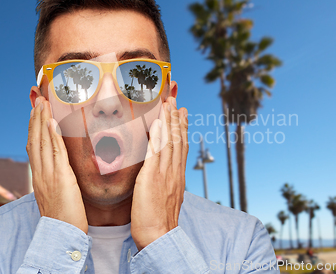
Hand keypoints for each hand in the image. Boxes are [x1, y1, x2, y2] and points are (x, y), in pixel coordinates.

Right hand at [26, 96, 88, 233]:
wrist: (62, 233)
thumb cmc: (64, 217)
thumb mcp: (57, 194)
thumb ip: (57, 180)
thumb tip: (62, 170)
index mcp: (39, 176)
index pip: (34, 147)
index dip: (34, 128)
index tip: (35, 112)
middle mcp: (40, 172)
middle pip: (35, 139)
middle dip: (35, 118)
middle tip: (38, 99)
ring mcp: (48, 174)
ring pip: (42, 141)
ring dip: (42, 119)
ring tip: (43, 102)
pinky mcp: (60, 177)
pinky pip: (55, 151)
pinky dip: (51, 135)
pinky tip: (50, 121)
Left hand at [131, 97, 188, 249]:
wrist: (158, 236)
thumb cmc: (157, 222)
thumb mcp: (164, 199)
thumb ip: (165, 184)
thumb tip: (164, 177)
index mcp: (176, 176)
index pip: (180, 147)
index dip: (181, 129)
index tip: (181, 113)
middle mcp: (174, 172)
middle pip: (178, 140)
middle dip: (177, 118)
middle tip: (176, 100)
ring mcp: (165, 173)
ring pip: (170, 141)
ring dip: (170, 120)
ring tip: (169, 102)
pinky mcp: (153, 176)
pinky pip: (157, 151)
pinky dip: (159, 135)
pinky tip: (159, 121)